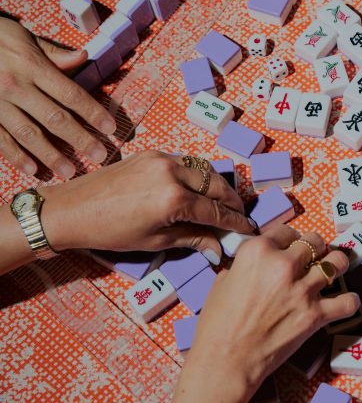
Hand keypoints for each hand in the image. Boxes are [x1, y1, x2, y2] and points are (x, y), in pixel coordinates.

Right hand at [0, 18, 115, 177]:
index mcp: (31, 66)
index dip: (92, 113)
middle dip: (79, 139)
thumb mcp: (21, 36)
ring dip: (50, 155)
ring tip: (69, 172)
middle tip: (99, 156)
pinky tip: (31, 170)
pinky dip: (15, 156)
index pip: (70, 94)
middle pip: (55, 118)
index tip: (109, 128)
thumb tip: (84, 57)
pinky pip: (0, 139)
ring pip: (29, 134)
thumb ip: (52, 53)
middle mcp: (16, 87)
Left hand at [40, 150, 252, 264]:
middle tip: (239, 215)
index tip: (247, 229)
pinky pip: (186, 162)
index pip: (216, 211)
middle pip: (216, 184)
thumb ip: (192, 239)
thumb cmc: (110, 232)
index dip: (235, 222)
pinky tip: (199, 188)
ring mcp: (162, 159)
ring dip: (217, 185)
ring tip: (223, 202)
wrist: (72, 209)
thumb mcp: (155, 241)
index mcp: (173, 199)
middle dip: (232, 201)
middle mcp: (172, 172)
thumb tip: (218, 249)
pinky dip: (198, 174)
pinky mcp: (152, 153)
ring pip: (204, 168)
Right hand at [172, 226, 359, 402]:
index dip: (290, 238)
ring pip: (336, 263)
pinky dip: (349, 301)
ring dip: (338, 264)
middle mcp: (283, 265)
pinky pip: (347, 302)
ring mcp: (302, 290)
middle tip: (315, 255)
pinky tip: (346, 301)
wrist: (225, 361)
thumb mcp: (222, 281)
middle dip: (315, 247)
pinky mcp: (315, 315)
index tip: (292, 244)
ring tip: (336, 267)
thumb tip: (254, 263)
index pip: (286, 231)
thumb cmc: (217, 325)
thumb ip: (243, 265)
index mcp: (258, 252)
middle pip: (314, 242)